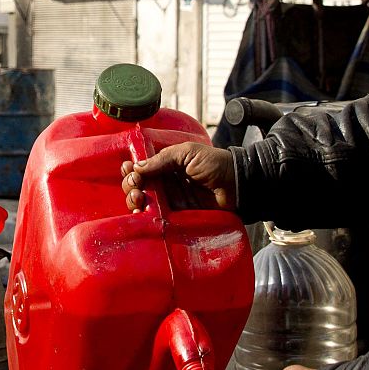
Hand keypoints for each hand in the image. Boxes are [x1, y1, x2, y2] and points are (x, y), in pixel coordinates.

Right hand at [119, 142, 236, 212]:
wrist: (237, 185)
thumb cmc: (216, 163)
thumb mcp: (188, 153)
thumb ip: (163, 159)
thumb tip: (137, 167)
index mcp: (166, 163)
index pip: (141, 166)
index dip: (131, 169)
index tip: (130, 171)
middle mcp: (165, 181)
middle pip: (138, 184)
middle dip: (131, 185)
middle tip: (136, 187)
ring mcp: (170, 199)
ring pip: (143, 201)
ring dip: (134, 200)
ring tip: (138, 200)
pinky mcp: (176, 214)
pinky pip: (156, 216)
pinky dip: (145, 216)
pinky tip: (141, 214)